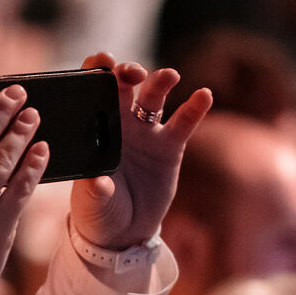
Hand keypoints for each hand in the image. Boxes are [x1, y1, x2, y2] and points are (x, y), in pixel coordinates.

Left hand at [69, 54, 212, 249]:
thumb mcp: (91, 204)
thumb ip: (93, 190)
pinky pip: (183, 122)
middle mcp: (119, 123)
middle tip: (135, 73)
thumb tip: (98, 182)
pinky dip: (195, 108)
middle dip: (129, 72)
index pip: (92, 89)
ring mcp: (146, 132)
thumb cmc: (97, 213)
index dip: (97, 70)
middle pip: (124, 85)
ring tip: (169, 76)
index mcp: (92, 128)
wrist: (123, 233)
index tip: (104, 61)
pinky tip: (204, 95)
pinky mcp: (170, 147)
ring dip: (161, 82)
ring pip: (154, 97)